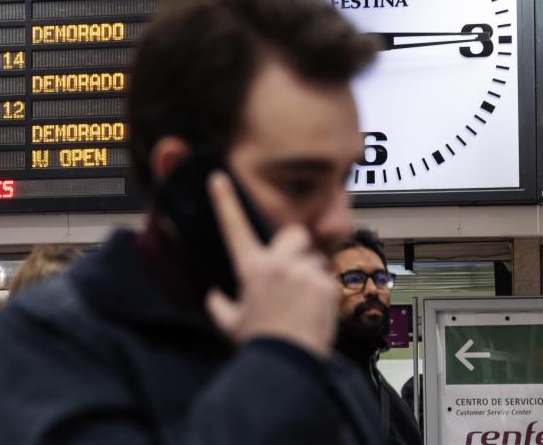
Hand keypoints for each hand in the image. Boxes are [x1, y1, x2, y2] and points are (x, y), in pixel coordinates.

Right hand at [204, 172, 339, 357]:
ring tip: (303, 302)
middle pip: (294, 233)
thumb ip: (219, 304)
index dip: (224, 201)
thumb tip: (214, 295)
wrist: (285, 363)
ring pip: (315, 259)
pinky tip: (314, 311)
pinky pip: (328, 279)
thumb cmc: (257, 343)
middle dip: (295, 245)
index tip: (218, 179)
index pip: (234, 228)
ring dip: (310, 274)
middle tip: (292, 266)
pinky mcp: (326, 285)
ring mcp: (304, 273)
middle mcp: (278, 265)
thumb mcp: (229, 323)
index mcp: (250, 269)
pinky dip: (323, 293)